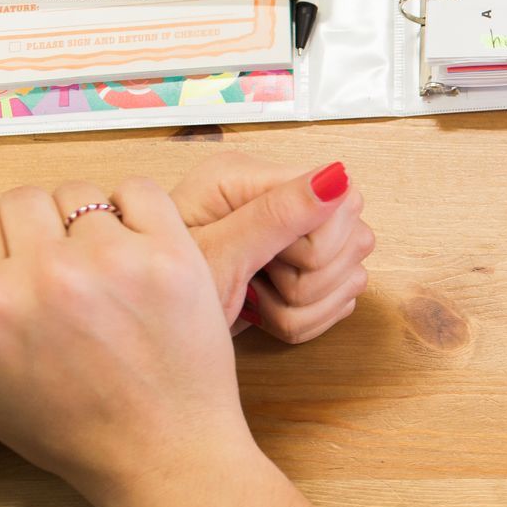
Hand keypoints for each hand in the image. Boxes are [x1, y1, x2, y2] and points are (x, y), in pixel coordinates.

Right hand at [0, 179, 255, 501]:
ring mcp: (113, 260)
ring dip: (86, 224)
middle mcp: (46, 273)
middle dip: (35, 229)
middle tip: (57, 270)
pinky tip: (135, 251)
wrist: (163, 451)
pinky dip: (136, 211)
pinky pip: (140, 191)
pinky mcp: (172, 256)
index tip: (8, 258)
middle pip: (22, 198)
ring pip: (81, 195)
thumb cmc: (71, 427)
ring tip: (100, 272)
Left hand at [171, 154, 373, 342]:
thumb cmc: (161, 292)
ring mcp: (301, 233)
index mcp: (250, 178)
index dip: (313, 247)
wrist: (151, 329)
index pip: (341, 204)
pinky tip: (268, 311)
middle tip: (256, 284)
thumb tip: (335, 178)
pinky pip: (342, 299)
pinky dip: (306, 318)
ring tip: (256, 300)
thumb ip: (275, 215)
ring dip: (304, 306)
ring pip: (352, 275)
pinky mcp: (310, 267)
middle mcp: (280, 196)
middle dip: (307, 281)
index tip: (265, 264)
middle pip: (355, 240)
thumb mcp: (216, 257)